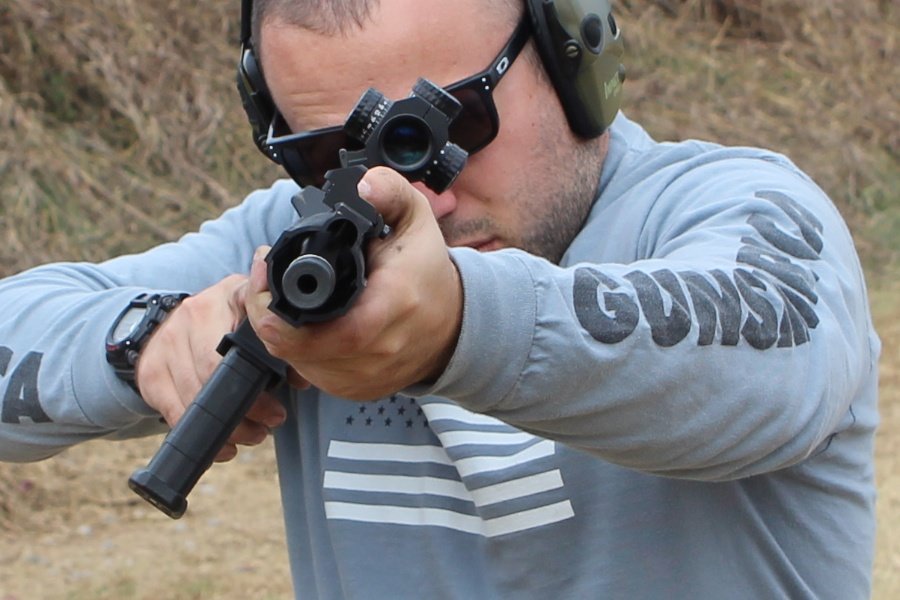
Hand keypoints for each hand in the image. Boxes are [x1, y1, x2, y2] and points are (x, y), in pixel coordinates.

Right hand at [135, 275, 287, 460]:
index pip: (246, 338)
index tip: (277, 409)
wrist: (174, 322)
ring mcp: (168, 342)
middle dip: (247, 410)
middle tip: (269, 425)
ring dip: (227, 427)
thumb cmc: (230, 325)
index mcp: (231, 297)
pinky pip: (174, 412)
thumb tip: (302, 378)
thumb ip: (282, 345)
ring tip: (251, 434)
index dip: (262, 379)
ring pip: (195, 397)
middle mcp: (195, 314)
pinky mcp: (151, 370)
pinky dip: (200, 433)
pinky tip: (223, 444)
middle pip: (216, 373)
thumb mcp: (258, 321)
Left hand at [244, 166, 462, 400]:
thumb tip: (360, 186)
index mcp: (391, 305)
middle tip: (262, 279)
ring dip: (278, 333)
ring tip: (278, 298)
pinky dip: (297, 350)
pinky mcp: (356, 390)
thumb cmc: (426, 269)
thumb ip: (389, 191)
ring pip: (296, 362)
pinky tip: (301, 324)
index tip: (264, 270)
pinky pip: (310, 374)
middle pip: (297, 347)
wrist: (453, 324)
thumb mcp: (416, 217)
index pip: (323, 330)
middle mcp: (378, 349)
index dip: (276, 308)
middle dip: (267, 313)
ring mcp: (366, 376)